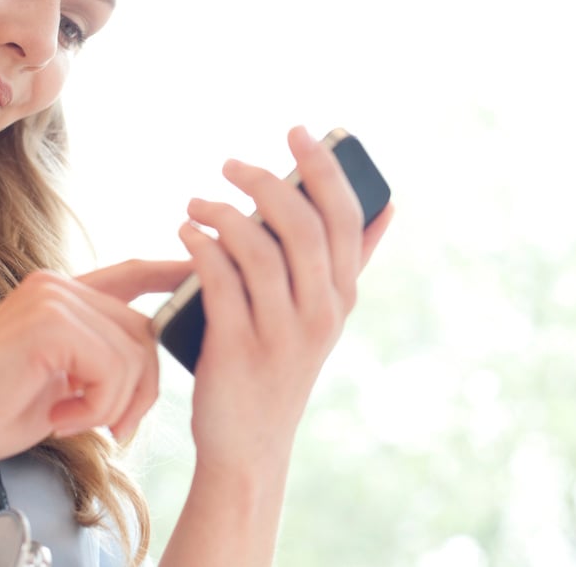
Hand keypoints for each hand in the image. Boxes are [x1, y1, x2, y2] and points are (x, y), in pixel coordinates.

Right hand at [0, 259, 188, 469]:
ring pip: (133, 355)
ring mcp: (53, 300)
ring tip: (71, 421)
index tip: (201, 275)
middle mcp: (58, 286)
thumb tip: (148, 361)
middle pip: (144, 331)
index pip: (132, 274)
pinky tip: (58, 418)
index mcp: (60, 294)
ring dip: (113, 405)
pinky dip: (95, 408)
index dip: (172, 273)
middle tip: (115, 429)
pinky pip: (112, 371)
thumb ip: (99, 357)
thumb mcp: (59, 377)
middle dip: (143, 390)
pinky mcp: (50, 324)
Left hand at [178, 126, 393, 473]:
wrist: (250, 444)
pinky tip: (186, 232)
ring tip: (195, 204)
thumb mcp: (325, 316)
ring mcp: (281, 332)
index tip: (297, 131)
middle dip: (266, 181)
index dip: (323, 167)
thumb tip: (389, 208)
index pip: (344, 216)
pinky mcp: (238, 349)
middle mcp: (320, 311)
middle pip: (302, 224)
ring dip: (221, 214)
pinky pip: (220, 281)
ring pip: (258, 249)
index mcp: (342, 294)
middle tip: (230, 164)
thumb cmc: (282, 365)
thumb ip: (349, 261)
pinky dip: (201, 247)